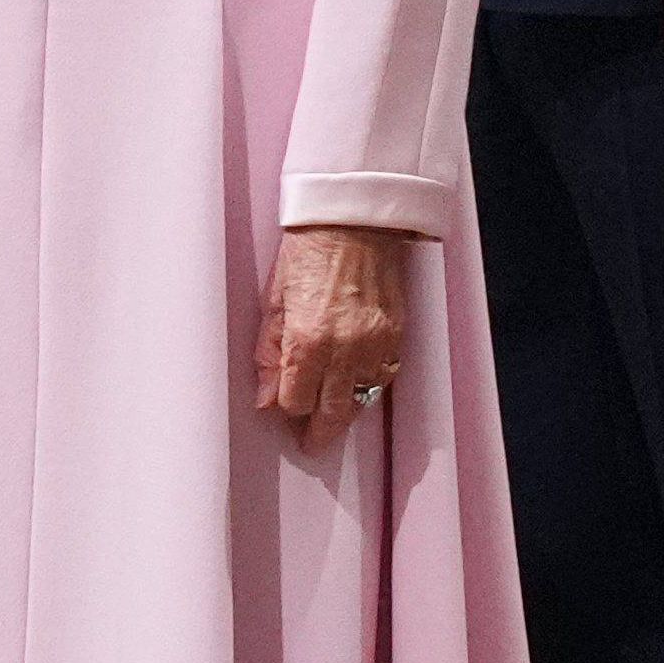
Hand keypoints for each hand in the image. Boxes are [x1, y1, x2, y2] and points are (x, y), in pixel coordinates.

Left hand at [256, 224, 412, 446]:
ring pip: (362, 398)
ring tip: (333, 414)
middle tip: (312, 442)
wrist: (354, 220)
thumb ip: (270, 354)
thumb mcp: (275, 301)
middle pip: (333, 412)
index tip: (284, 408)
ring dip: (346, 408)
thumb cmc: (308, 251)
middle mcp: (345, 347)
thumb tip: (267, 398)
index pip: (296, 401)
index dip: (287, 408)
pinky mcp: (397, 333)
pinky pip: (385, 376)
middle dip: (319, 431)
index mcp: (308, 340)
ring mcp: (376, 342)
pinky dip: (370, 384)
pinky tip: (358, 384)